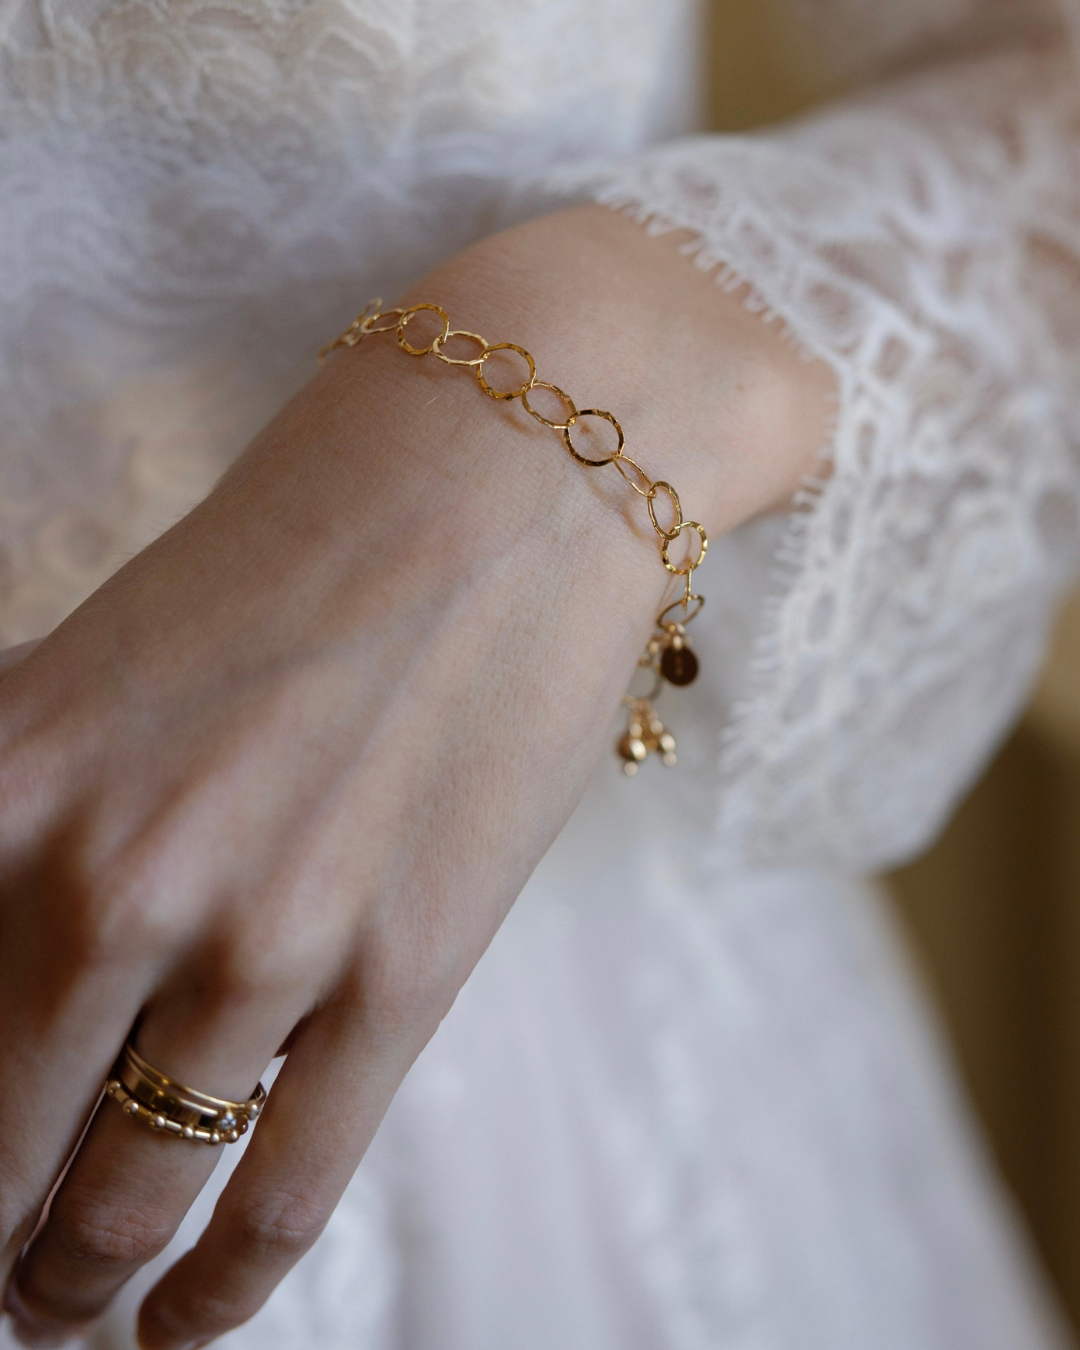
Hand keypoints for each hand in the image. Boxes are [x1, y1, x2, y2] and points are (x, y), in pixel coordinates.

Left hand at [0, 205, 831, 1345]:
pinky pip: (282, 1193)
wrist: (511, 471)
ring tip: (70, 1305)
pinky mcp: (402, 969)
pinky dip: (220, 1289)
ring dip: (79, 1278)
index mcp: (10, 777)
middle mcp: (108, 872)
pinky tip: (186, 1326)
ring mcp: (261, 934)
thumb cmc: (318, 542)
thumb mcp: (113, 660)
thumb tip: (16, 940)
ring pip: (125, 1195)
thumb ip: (34, 809)